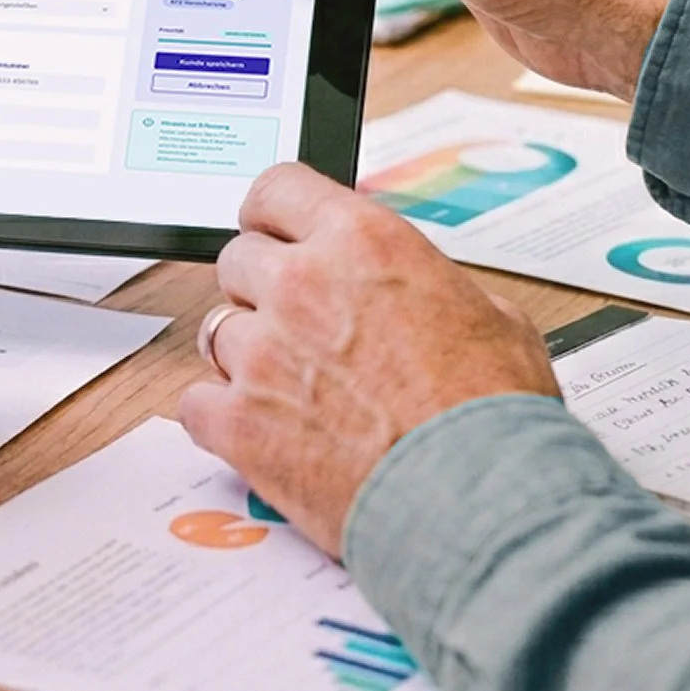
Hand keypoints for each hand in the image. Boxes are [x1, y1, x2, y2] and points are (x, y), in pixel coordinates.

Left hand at [177, 164, 556, 557]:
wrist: (480, 501)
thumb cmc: (494, 415)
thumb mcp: (489, 314)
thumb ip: (422, 284)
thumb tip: (411, 288)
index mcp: (362, 242)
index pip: (276, 189)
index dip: (272, 214)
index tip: (273, 232)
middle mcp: (301, 284)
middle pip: (236, 259)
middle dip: (260, 288)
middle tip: (295, 326)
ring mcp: (262, 352)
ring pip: (213, 329)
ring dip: (243, 353)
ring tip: (290, 388)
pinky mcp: (238, 421)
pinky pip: (195, 402)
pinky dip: (219, 416)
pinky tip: (259, 429)